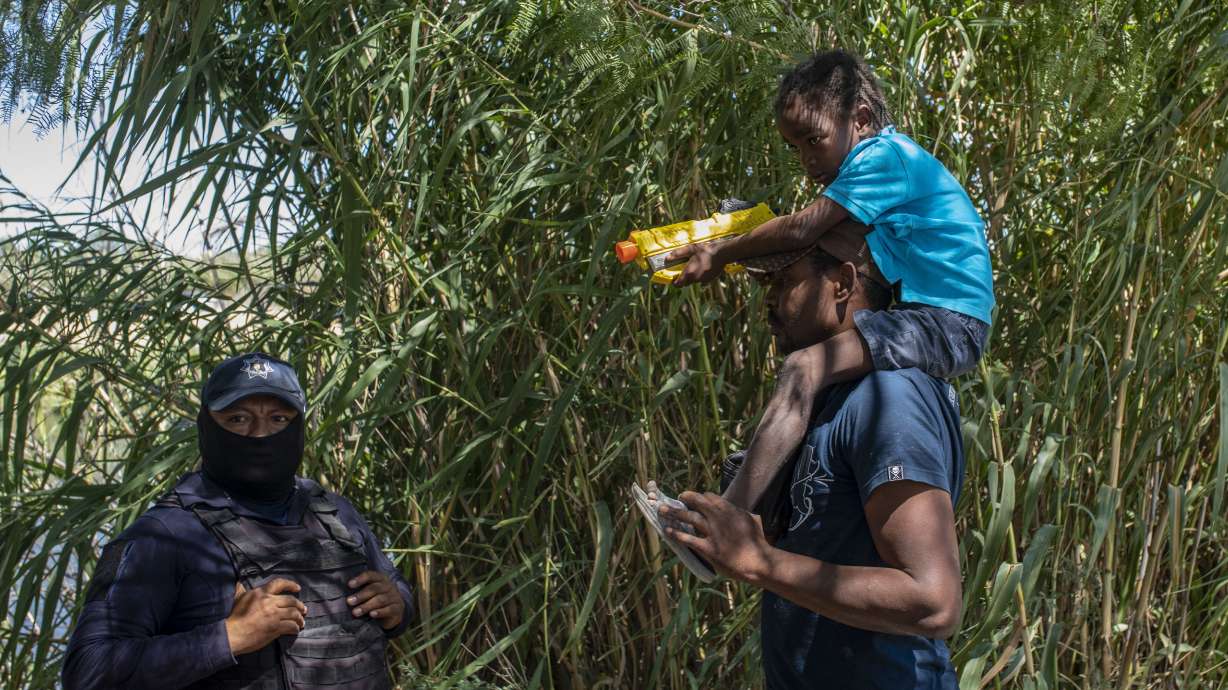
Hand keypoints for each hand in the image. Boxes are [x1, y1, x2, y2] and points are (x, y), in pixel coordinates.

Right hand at [225, 578, 306, 655]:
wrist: (233, 634)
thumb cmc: (233, 617)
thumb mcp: (238, 599)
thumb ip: (241, 590)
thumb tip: (239, 583)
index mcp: (261, 593)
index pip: (279, 583)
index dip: (290, 585)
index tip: (298, 588)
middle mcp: (269, 601)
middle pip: (291, 600)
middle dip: (300, 605)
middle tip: (303, 609)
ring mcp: (274, 615)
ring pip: (294, 613)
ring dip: (300, 618)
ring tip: (301, 622)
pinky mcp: (276, 627)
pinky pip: (291, 626)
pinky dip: (295, 628)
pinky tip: (295, 630)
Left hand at [347, 571, 404, 629]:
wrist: (396, 611)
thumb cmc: (377, 599)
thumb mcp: (371, 593)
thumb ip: (360, 590)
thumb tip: (339, 593)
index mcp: (381, 579)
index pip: (371, 575)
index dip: (360, 579)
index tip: (349, 585)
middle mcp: (389, 586)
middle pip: (375, 588)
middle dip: (361, 595)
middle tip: (349, 602)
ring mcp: (394, 597)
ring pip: (380, 600)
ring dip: (366, 606)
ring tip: (355, 612)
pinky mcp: (397, 608)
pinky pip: (389, 609)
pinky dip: (380, 612)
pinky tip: (372, 615)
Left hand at [659, 491, 776, 582]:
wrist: (758, 561)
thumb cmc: (758, 542)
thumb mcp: (752, 520)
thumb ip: (740, 513)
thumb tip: (735, 509)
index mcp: (729, 509)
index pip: (709, 497)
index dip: (700, 496)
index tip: (694, 499)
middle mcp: (718, 517)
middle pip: (696, 502)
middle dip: (685, 497)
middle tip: (677, 497)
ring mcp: (712, 532)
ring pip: (689, 517)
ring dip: (673, 512)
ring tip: (662, 509)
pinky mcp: (708, 548)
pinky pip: (688, 538)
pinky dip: (676, 534)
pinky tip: (667, 531)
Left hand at [663, 243, 726, 285]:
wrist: (723, 253)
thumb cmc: (706, 250)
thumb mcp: (691, 249)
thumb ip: (678, 254)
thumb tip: (667, 258)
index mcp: (689, 272)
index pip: (678, 284)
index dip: (675, 282)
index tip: (674, 279)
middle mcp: (696, 279)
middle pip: (686, 283)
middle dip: (684, 278)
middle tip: (685, 269)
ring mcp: (704, 280)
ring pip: (694, 281)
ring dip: (693, 277)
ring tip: (696, 266)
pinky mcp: (710, 280)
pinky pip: (702, 280)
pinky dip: (701, 276)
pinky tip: (704, 267)